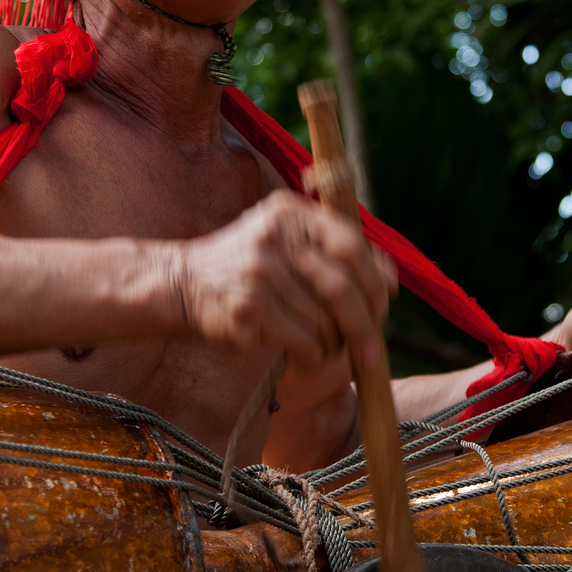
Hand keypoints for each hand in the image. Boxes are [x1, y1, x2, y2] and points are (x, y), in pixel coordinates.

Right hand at [175, 189, 395, 371]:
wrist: (179, 285)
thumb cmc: (244, 269)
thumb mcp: (283, 240)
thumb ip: (332, 251)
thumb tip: (392, 277)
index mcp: (291, 213)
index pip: (351, 246)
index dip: (374, 281)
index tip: (384, 306)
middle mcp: (277, 236)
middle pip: (343, 288)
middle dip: (363, 325)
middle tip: (371, 351)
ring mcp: (262, 271)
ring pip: (324, 322)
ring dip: (332, 344)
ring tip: (323, 348)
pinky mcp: (250, 307)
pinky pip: (305, 342)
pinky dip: (312, 357)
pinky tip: (304, 358)